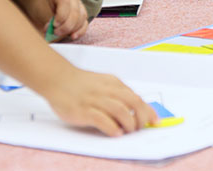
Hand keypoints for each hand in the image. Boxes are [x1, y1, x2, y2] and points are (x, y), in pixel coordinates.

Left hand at [29, 0, 88, 41]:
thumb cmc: (39, 3)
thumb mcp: (40, 8)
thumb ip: (49, 19)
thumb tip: (56, 33)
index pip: (65, 4)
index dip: (60, 17)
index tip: (53, 25)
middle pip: (75, 13)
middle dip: (66, 26)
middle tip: (55, 32)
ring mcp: (78, 4)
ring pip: (81, 18)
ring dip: (71, 29)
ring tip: (59, 33)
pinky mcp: (81, 13)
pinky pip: (84, 23)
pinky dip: (80, 31)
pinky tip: (73, 36)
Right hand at [43, 66, 157, 135]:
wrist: (57, 79)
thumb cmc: (81, 84)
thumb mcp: (103, 83)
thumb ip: (117, 93)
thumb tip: (134, 109)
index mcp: (113, 83)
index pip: (136, 97)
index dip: (148, 110)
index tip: (155, 120)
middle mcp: (107, 90)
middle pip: (133, 102)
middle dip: (141, 117)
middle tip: (140, 128)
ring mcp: (94, 100)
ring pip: (120, 110)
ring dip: (129, 123)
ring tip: (128, 131)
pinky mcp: (83, 110)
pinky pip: (101, 119)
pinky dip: (112, 127)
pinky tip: (116, 133)